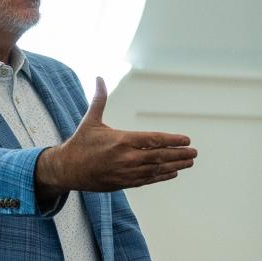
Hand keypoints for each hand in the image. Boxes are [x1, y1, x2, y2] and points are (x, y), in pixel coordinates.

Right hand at [36, 77, 196, 197]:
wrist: (67, 169)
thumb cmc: (80, 143)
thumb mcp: (90, 120)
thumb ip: (99, 99)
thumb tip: (99, 77)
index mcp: (122, 140)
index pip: (154, 140)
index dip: (172, 140)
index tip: (186, 140)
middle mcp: (127, 158)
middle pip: (160, 156)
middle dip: (179, 154)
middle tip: (194, 152)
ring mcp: (126, 172)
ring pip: (156, 170)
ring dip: (175, 166)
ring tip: (188, 162)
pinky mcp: (123, 183)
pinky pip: (147, 180)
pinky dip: (161, 176)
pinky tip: (172, 173)